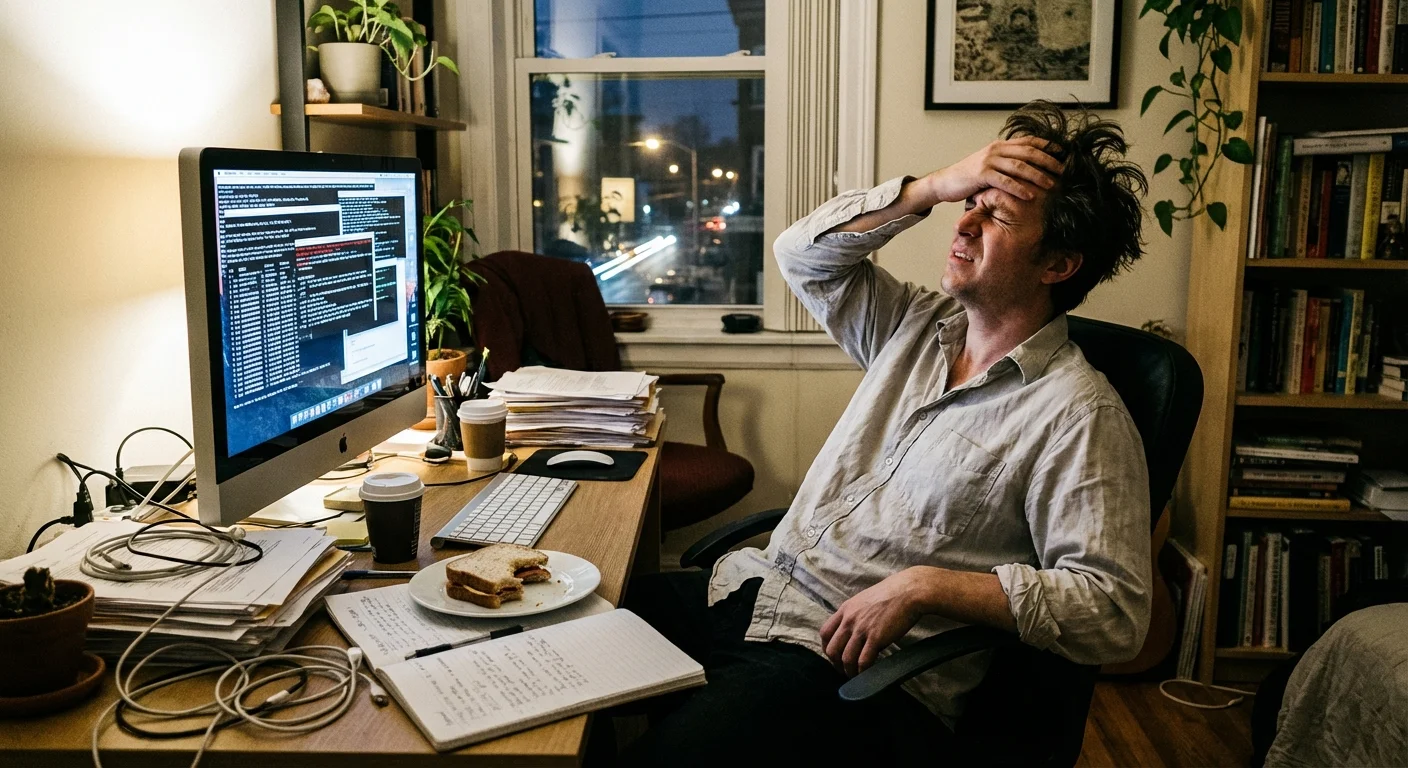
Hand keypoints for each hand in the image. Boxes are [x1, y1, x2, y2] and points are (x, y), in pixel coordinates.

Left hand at [820, 568, 926, 676]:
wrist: (908, 591)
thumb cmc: (891, 594)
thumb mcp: (864, 600)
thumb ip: (855, 614)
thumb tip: (854, 629)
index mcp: (845, 609)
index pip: (825, 633)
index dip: (827, 648)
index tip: (834, 656)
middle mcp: (849, 620)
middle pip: (832, 649)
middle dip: (836, 664)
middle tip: (844, 670)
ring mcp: (861, 629)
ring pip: (846, 658)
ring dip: (849, 671)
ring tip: (855, 676)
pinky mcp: (876, 638)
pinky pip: (863, 661)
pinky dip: (863, 671)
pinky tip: (867, 673)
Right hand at [921, 136, 1062, 203]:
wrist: (945, 182)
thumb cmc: (968, 177)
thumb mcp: (989, 165)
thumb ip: (1005, 163)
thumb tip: (1027, 170)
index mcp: (1000, 145)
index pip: (1028, 141)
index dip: (1047, 145)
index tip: (1063, 153)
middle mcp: (996, 150)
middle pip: (1029, 152)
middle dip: (1049, 161)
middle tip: (1064, 171)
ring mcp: (988, 161)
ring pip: (1020, 166)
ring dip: (1038, 176)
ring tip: (1051, 184)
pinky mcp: (981, 174)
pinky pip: (1005, 181)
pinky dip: (1019, 188)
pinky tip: (1030, 195)